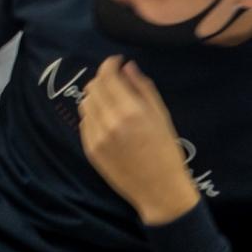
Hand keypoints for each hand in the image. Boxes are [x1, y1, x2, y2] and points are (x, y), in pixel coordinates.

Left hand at [77, 57, 199, 225]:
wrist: (159, 189)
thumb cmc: (166, 151)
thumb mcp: (161, 116)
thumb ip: (142, 88)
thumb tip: (127, 66)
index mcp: (130, 111)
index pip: (108, 76)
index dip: (109, 64)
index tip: (116, 61)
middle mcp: (109, 121)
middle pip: (93, 87)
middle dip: (103, 79)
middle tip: (116, 81)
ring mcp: (96, 136)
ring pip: (86, 103)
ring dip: (96, 96)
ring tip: (112, 101)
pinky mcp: (90, 149)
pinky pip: (85, 122)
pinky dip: (94, 115)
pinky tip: (108, 120)